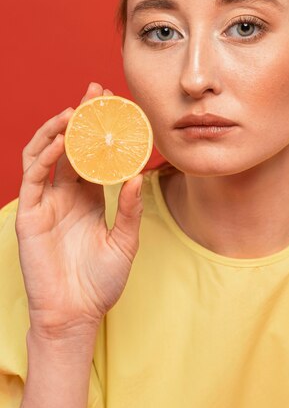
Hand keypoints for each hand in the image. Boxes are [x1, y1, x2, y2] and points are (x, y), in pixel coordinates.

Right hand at [15, 82, 143, 339]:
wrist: (77, 314)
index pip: (91, 153)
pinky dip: (45, 157)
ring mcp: (45, 203)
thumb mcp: (125, 242)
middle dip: (79, 117)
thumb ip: (131, 209)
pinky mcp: (30, 215)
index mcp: (88, 197)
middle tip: (95, 93)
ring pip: (45, 154)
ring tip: (75, 111)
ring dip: (57, 130)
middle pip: (69, 146)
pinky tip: (61, 142)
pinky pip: (34, 179)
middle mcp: (65, 194)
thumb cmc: (101, 282)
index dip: (99, 129)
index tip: (113, 104)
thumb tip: (139, 175)